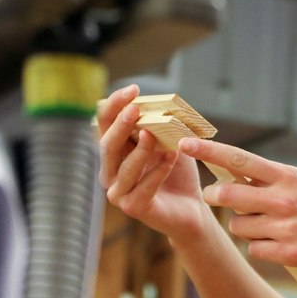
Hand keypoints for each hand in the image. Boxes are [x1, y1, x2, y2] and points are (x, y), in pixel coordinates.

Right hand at [98, 84, 213, 242]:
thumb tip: (158, 103)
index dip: (114, 105)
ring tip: (153, 135)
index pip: (105, 124)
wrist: (191, 207)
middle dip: (120, 125)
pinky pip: (144, 188)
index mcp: (114, 152)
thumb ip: (159, 125)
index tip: (133, 89)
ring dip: (140, 150)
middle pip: (107, 145)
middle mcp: (110, 171)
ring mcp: (118, 192)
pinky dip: (157, 172)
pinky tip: (170, 158)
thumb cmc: (176, 172)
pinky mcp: (133, 208)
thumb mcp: (168, 142)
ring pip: (124, 168)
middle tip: (134, 108)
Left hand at [183, 139, 296, 272]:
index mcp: (287, 176)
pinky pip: (254, 249)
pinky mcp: (288, 254)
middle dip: (215, 196)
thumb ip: (269, 178)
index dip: (209, 151)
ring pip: (238, 226)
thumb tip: (230, 174)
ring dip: (244, 225)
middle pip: (229, 195)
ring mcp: (286, 228)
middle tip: (213, 195)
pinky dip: (261, 247)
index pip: (240, 159)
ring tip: (268, 224)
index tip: (186, 142)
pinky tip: (280, 243)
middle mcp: (284, 200)